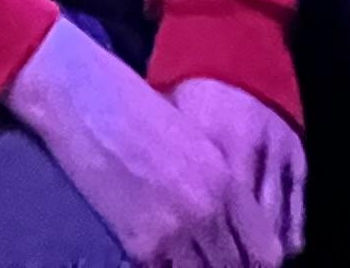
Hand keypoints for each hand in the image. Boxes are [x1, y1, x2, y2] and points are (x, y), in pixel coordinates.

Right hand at [6, 21, 277, 267]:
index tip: (242, 262)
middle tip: (207, 260)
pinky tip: (155, 259)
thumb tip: (224, 227)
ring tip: (181, 260)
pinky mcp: (139, 242)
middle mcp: (208, 209)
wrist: (83, 98)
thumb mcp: (192, 143)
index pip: (267, 251)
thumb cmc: (133, 111)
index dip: (257, 264)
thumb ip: (217, 187)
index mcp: (227, 181)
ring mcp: (174, 229)